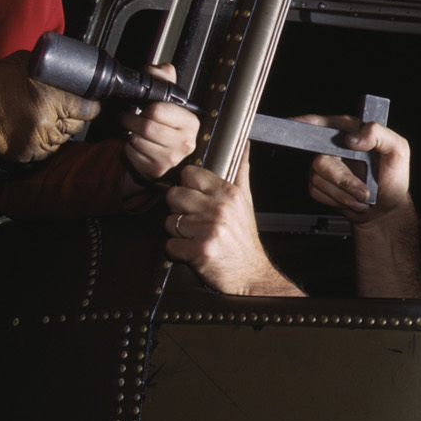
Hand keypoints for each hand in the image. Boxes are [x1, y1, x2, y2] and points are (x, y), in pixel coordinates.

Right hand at [0, 52, 99, 165]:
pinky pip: (49, 149)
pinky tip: (33, 128)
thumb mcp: (27, 63)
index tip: (88, 101)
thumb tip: (75, 69)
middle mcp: (49, 123)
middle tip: (60, 106)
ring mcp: (39, 141)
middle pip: (79, 125)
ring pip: (64, 138)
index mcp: (52, 98)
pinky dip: (45, 140)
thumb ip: (53, 68)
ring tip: (42, 116)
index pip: (89, 108)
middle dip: (73, 116)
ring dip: (59, 129)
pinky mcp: (30, 154)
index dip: (90, 104)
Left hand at [116, 63, 199, 187]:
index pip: (159, 110)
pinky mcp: (157, 169)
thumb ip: (164, 79)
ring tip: (131, 130)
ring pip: (138, 140)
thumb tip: (160, 69)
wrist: (161, 152)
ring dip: (129, 133)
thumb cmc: (163, 124)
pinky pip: (133, 153)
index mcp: (191, 122)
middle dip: (131, 120)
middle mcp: (185, 142)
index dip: (146, 106)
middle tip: (126, 117)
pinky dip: (128, 148)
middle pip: (146, 126)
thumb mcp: (167, 98)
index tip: (142, 107)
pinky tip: (135, 145)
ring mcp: (172, 158)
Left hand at [163, 160, 302, 295]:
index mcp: (228, 193)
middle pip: (174, 196)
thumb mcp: (246, 202)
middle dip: (179, 210)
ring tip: (195, 238)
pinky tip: (192, 251)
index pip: (190, 174)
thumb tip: (244, 145)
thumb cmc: (243, 239)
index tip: (195, 199)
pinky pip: (170, 244)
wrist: (251, 274)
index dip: (187, 187)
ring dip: (178, 233)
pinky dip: (177, 251)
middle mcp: (219, 209)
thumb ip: (240, 172)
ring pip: (170, 221)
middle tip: (193, 222)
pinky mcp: (200, 251)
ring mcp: (210, 230)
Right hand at [300, 115, 413, 224]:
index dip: (306, 122)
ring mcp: (325, 165)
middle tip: (363, 190)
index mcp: (350, 131)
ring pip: (318, 178)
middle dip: (343, 180)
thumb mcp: (399, 151)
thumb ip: (380, 135)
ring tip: (361, 195)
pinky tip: (350, 198)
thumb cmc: (393, 179)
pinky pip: (317, 191)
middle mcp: (334, 146)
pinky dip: (337, 200)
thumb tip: (353, 137)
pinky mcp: (318, 182)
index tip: (294, 123)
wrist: (386, 209)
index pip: (323, 122)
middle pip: (320, 159)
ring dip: (344, 193)